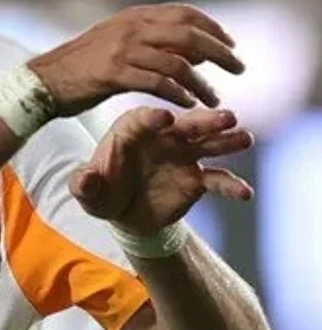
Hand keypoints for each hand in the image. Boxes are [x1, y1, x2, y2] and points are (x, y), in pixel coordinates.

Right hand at [27, 4, 245, 116]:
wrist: (41, 82)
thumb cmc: (80, 67)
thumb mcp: (116, 43)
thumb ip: (151, 41)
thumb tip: (193, 51)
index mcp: (132, 16)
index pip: (184, 13)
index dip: (213, 27)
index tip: (231, 44)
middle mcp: (129, 28)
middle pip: (189, 34)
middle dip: (220, 52)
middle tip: (238, 68)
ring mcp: (121, 50)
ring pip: (178, 63)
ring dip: (202, 83)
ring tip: (214, 99)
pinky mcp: (113, 74)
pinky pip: (158, 84)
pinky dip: (178, 95)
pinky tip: (186, 105)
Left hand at [69, 107, 254, 233]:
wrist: (123, 212)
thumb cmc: (101, 192)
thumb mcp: (87, 191)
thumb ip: (84, 184)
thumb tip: (85, 180)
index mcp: (131, 130)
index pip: (143, 118)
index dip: (153, 118)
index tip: (165, 118)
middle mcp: (162, 137)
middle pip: (185, 124)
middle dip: (205, 120)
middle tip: (226, 117)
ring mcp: (183, 155)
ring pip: (209, 144)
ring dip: (227, 141)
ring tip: (245, 139)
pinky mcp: (197, 179)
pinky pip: (217, 179)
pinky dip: (231, 185)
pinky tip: (244, 193)